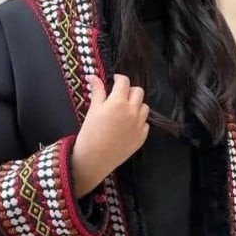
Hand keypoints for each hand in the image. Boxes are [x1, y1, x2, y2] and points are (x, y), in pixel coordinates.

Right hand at [72, 74, 149, 196]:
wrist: (94, 159)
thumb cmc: (90, 134)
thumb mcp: (93, 109)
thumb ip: (97, 91)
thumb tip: (93, 76)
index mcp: (118, 102)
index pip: (124, 81)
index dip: (119, 79)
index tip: (114, 81)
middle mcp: (132, 111)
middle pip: (138, 92)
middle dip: (129, 91)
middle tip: (119, 97)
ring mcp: (139, 124)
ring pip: (144, 107)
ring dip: (136, 105)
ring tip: (124, 112)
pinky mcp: (142, 137)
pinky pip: (145, 123)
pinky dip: (138, 121)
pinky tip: (127, 126)